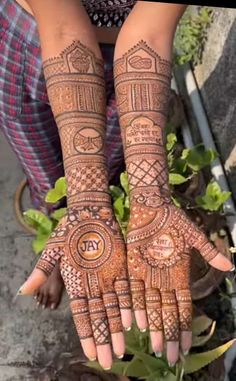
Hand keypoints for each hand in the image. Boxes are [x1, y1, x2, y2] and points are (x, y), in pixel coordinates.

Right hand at [19, 206, 131, 368]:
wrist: (90, 212)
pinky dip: (128, 304)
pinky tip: (132, 321)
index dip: (86, 335)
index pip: (81, 315)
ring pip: (113, 307)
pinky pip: (126, 288)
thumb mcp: (53, 251)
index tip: (90, 355)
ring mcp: (108, 277)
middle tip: (109, 360)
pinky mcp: (121, 267)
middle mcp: (93, 285)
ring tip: (121, 348)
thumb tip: (23, 291)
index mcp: (76, 284)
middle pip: (99, 316)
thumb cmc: (69, 231)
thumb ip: (42, 271)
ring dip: (117, 327)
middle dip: (103, 338)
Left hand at [127, 190, 232, 364]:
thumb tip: (230, 265)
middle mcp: (163, 279)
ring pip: (150, 306)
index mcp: (179, 275)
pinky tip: (136, 323)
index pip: (183, 307)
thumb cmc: (174, 220)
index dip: (184, 326)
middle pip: (167, 312)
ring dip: (153, 326)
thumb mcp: (194, 237)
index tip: (186, 345)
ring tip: (155, 346)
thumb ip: (209, 252)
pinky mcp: (133, 267)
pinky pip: (133, 290)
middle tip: (170, 356)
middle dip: (169, 334)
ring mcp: (148, 275)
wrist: (152, 206)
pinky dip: (134, 306)